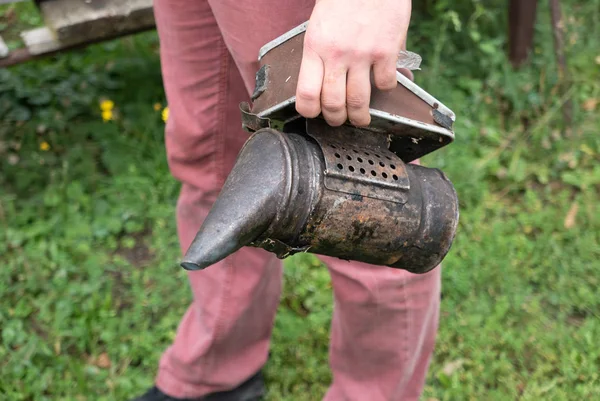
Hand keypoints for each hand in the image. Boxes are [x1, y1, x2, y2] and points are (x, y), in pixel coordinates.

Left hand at [295, 0, 411, 126]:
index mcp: (315, 47)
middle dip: (336, 119)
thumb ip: (323, 53)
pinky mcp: (387, 51)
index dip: (310, 112)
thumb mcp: (321, 25)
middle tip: (340, 120)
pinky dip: (386, 89)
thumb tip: (328, 81)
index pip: (306, 95)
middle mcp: (337, 54)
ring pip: (359, 102)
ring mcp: (363, 54)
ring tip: (361, 118)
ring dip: (360, 117)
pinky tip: (383, 83)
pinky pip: (386, 84)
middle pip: (334, 104)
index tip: (315, 113)